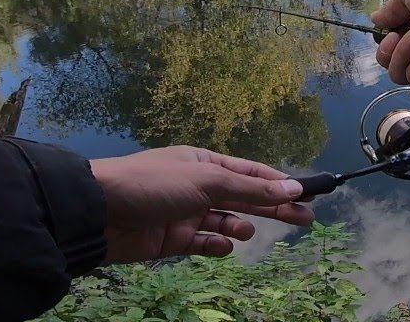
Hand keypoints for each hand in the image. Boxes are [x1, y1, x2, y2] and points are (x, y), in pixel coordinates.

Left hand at [89, 146, 312, 262]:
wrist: (100, 212)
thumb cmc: (154, 184)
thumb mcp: (207, 180)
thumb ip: (250, 189)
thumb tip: (292, 188)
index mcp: (205, 163)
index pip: (252, 173)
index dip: (281, 183)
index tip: (309, 194)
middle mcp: (197, 186)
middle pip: (245, 198)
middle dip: (273, 208)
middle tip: (305, 220)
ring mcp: (185, 214)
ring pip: (224, 222)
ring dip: (238, 227)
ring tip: (244, 232)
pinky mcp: (172, 240)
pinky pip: (203, 243)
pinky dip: (215, 246)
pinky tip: (223, 246)